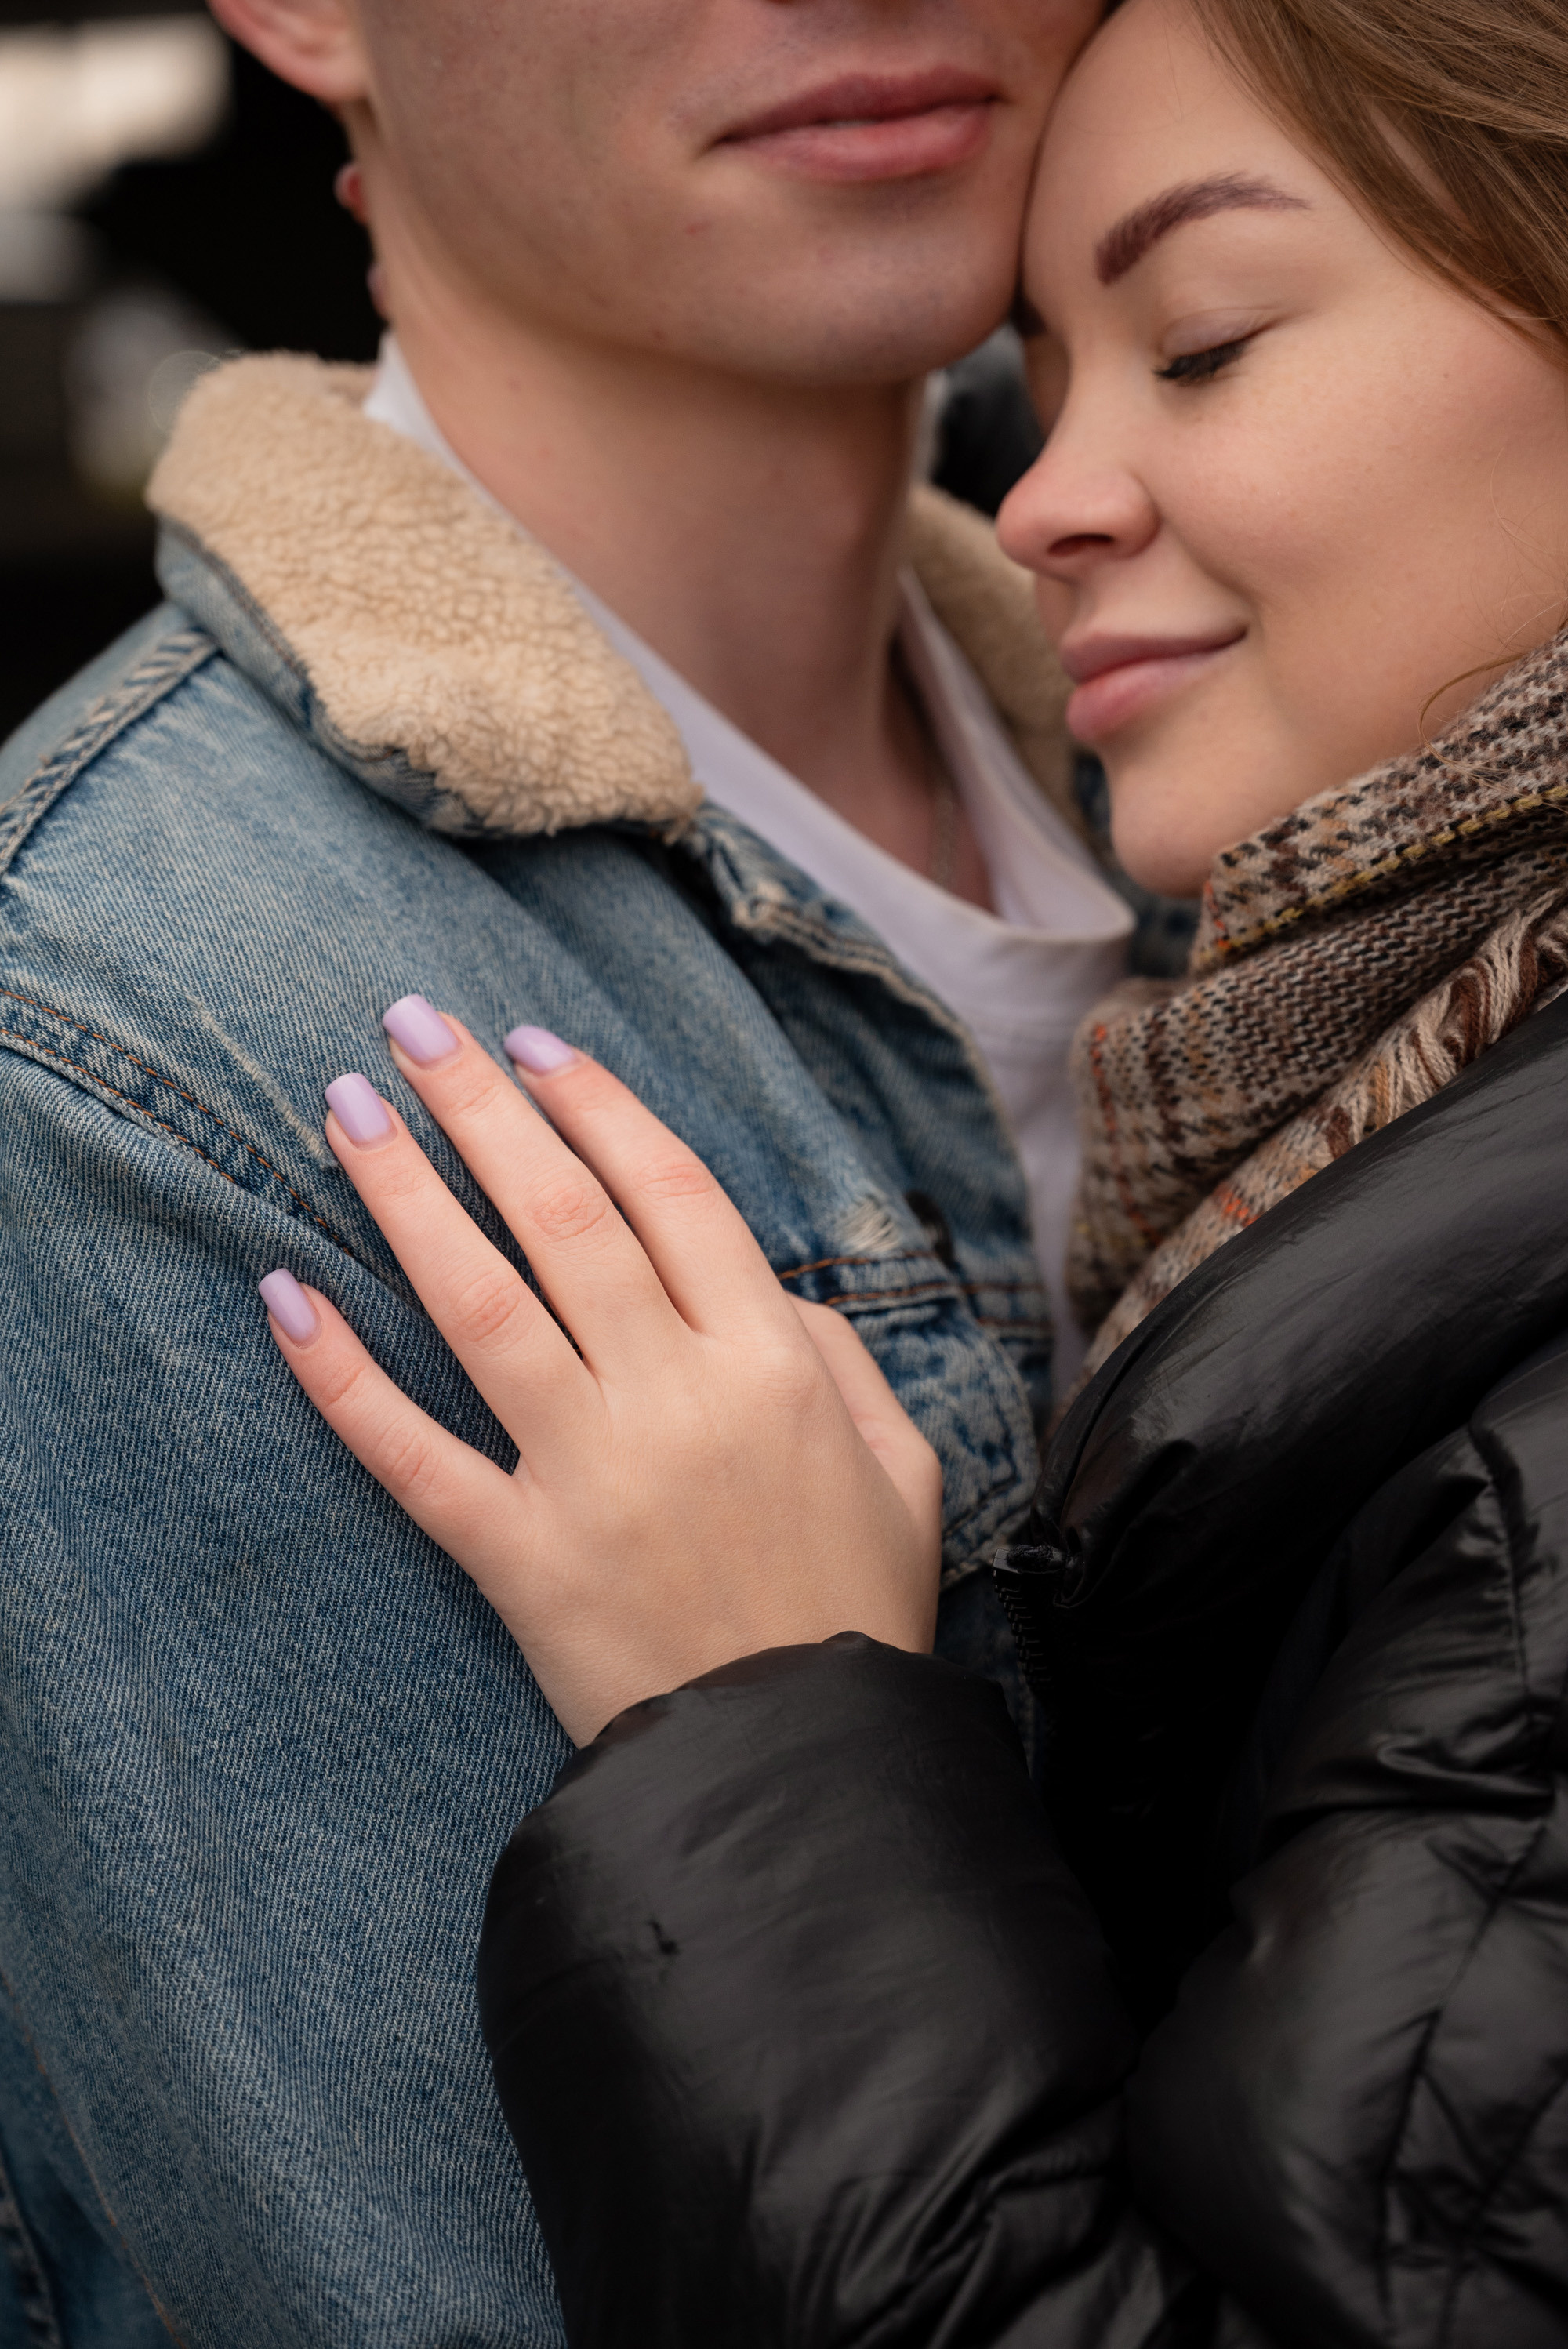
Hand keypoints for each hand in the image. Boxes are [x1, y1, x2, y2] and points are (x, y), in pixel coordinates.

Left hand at [259, 1005, 941, 1742]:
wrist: (804, 1771)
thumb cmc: (856, 1604)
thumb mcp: (901, 1462)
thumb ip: (837, 1353)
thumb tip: (760, 1283)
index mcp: (771, 1361)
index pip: (667, 1191)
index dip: (592, 1105)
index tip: (529, 1045)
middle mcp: (674, 1397)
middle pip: (560, 1218)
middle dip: (476, 1109)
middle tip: (409, 1026)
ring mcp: (588, 1475)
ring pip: (478, 1303)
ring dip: (404, 1194)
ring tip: (344, 1110)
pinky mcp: (520, 1558)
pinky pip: (412, 1455)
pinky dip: (340, 1377)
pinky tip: (285, 1294)